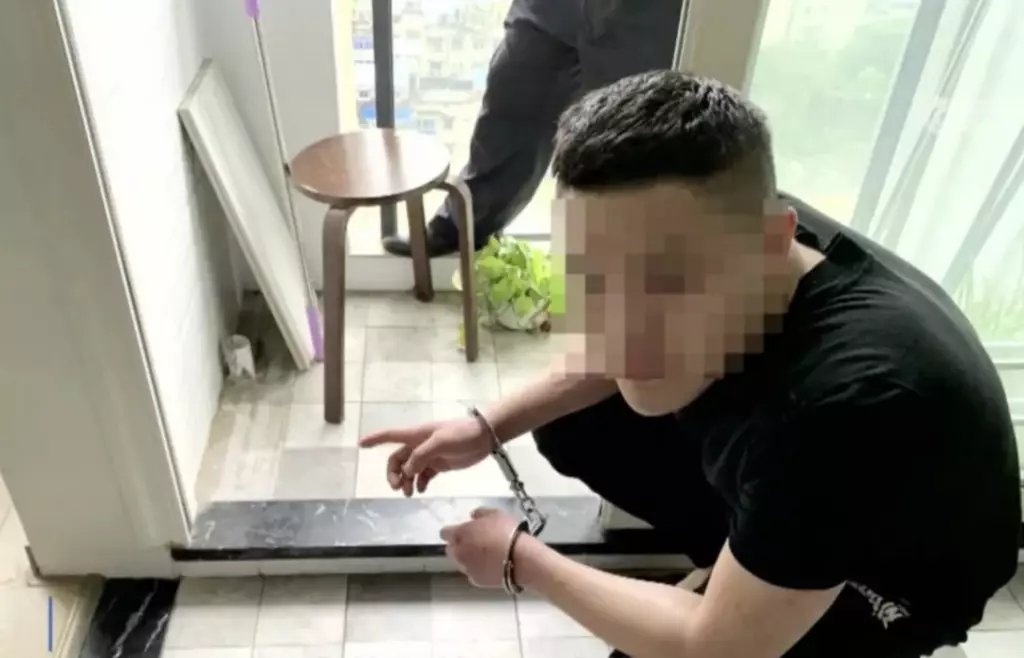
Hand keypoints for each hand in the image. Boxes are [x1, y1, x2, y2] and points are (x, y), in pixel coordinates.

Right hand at [358, 415, 491, 495]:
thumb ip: (421, 456)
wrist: (485, 437)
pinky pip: (423, 475)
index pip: (390, 435)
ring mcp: (429, 455)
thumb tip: (407, 471)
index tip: (361, 445)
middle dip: (394, 473)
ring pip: (409, 469)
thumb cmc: (462, 434)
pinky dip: (419, 483)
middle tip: (398, 488)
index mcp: (417, 435)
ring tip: (410, 493)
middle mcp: (419, 444)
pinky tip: (421, 490)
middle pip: (397, 459)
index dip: (375, 439)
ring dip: (406, 481)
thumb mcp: (440, 442)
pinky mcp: (439, 464)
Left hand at [441, 508, 525, 587]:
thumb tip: (473, 515)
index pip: (445, 533)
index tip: (463, 531)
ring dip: (467, 558)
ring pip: (460, 563)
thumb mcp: (496, 514)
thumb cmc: (508, 532)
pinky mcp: (476, 581)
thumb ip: (480, 513)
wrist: (521, 559)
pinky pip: (472, 573)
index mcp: (460, 534)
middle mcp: (458, 552)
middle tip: (474, 542)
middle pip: (450, 549)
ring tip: (485, 555)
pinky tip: (491, 566)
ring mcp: (466, 569)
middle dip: (458, 546)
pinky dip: (477, 570)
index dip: (453, 531)